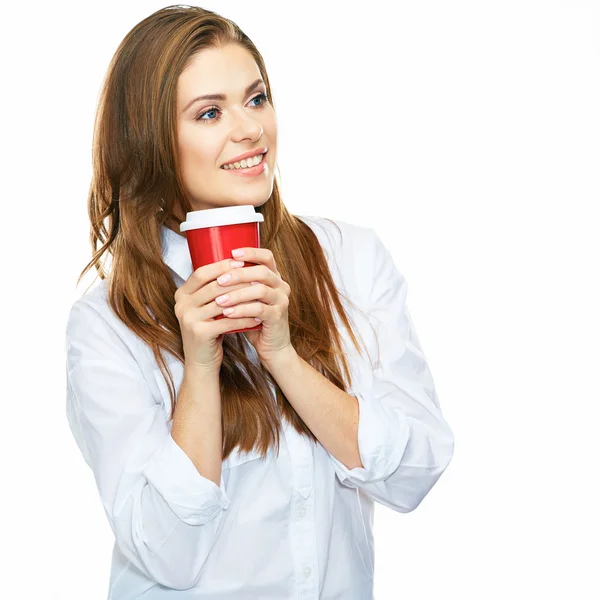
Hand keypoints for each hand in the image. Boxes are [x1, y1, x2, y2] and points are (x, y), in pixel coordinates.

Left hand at [214, 247, 292, 363]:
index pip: (267, 256)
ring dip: (237, 294)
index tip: (232, 253)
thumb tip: (209, 270)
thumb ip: (238, 284)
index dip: (250, 252)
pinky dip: (241, 311)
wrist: (271, 346)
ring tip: (219, 300)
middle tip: (219, 281)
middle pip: (262, 272)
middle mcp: (281, 286)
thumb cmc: (254, 319)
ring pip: (260, 290)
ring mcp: (282, 301)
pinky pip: (259, 310)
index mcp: (274, 277)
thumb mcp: (247, 298)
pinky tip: (227, 313)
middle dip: (238, 275)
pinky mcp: (278, 317)